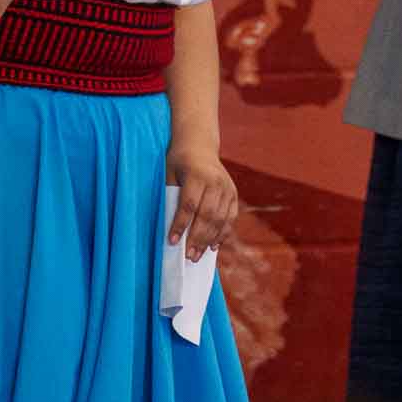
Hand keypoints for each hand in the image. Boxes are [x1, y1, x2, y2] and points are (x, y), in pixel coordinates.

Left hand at [165, 142, 237, 258]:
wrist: (198, 144)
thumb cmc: (178, 161)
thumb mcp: (169, 173)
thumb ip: (171, 196)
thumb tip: (169, 226)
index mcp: (197, 175)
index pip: (189, 204)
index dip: (180, 224)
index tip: (172, 241)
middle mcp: (215, 182)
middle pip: (207, 215)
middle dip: (197, 238)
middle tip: (188, 256)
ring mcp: (227, 188)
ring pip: (220, 220)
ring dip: (208, 240)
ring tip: (197, 255)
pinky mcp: (233, 194)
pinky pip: (230, 218)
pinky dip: (222, 234)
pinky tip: (213, 247)